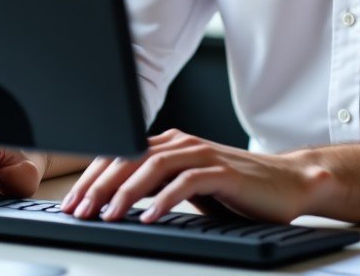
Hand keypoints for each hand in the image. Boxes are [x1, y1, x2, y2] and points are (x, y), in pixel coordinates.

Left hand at [59, 129, 330, 223]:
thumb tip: (116, 201)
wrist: (286, 183)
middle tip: (80, 210)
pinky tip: (148, 217)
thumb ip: (158, 186)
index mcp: (171, 144)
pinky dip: (164, 199)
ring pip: (153, 166)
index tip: (73, 202)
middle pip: (131, 158)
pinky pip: (186, 182)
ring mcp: (203, 154)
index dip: (93, 177)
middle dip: (100, 186)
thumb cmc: (237, 189)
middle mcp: (183, 143)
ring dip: (125, 192)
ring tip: (107, 215)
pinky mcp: (223, 172)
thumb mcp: (189, 187)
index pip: (122, 154)